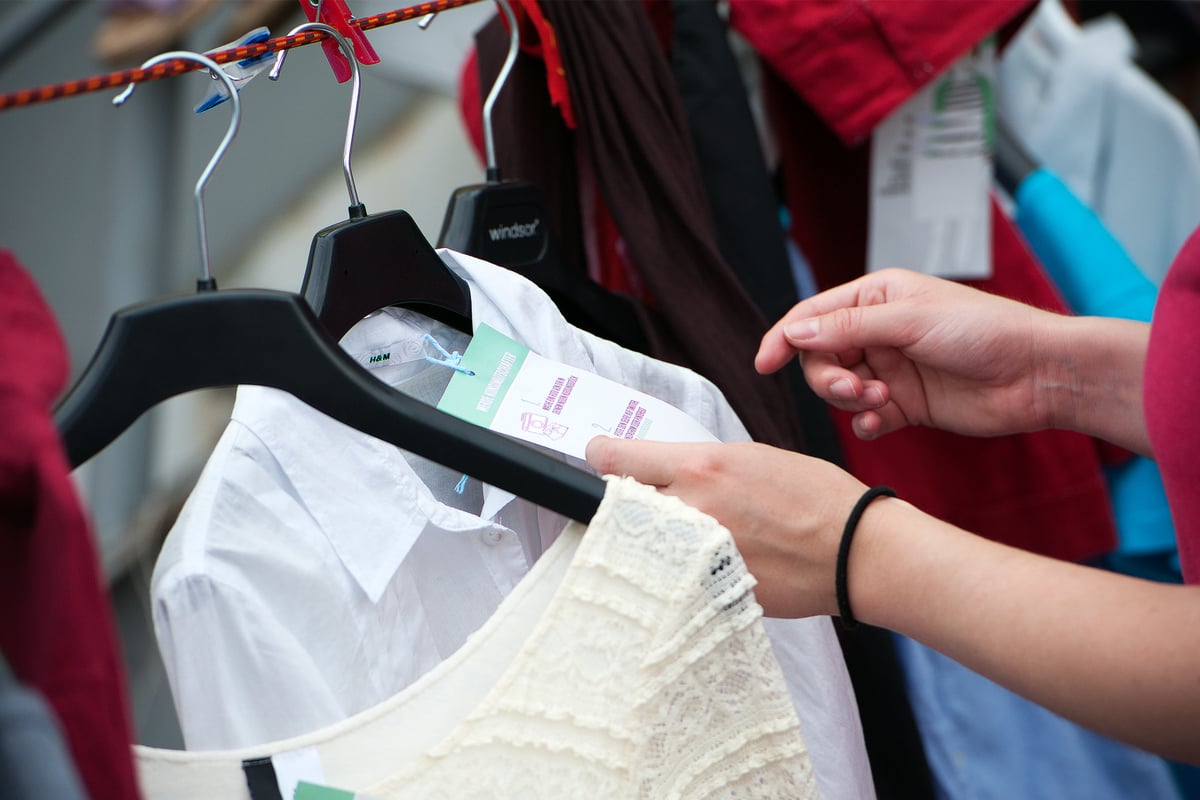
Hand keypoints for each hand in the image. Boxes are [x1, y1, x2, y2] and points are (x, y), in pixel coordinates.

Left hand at [585, 437, 870, 618]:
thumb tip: (664, 472)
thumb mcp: (750, 457)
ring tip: (685, 536)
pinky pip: (675, 578)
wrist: (855, 550)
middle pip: (622, 505)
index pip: (616, 460)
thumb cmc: (814, 497)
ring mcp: (695, 557)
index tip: (598, 459)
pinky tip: (705, 566)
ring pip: (645, 546)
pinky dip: (681, 572)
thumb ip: (699, 465)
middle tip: (650, 504)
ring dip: (654, 540)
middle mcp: (689, 510)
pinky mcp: (707, 592)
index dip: (601, 458)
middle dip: (629, 502)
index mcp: (699, 467)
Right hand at [756, 268, 1059, 439]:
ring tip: (877, 401)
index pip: (813, 317)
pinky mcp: (905, 404)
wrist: (1037, 374)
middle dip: (827, 376)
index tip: (764, 364)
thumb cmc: (985, 331)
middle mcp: (879, 331)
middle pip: (821, 357)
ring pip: (839, 389)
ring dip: (847, 398)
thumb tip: (796, 333)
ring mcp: (891, 369)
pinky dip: (863, 421)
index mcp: (876, 297)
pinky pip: (864, 416)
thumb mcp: (910, 321)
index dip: (784, 338)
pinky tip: (877, 422)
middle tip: (852, 388)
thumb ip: (849, 327)